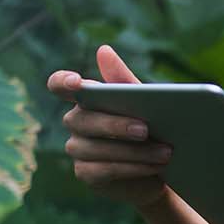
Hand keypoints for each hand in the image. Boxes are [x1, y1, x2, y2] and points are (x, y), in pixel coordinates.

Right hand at [45, 45, 172, 213]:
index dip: (62, 82)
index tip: (77, 82)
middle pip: (83, 120)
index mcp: (85, 97)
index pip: (59, 85)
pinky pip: (103, 170)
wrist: (161, 168)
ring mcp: (77, 148)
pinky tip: (153, 167)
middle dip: (115, 125)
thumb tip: (103, 50)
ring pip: (95, 148)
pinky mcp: (85, 173)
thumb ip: (123, 80)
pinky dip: (131, 168)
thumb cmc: (149, 127)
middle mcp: (75, 121)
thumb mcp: (143, 103)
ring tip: (164, 152)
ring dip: (133, 151)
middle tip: (146, 129)